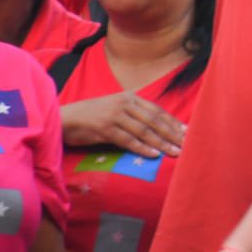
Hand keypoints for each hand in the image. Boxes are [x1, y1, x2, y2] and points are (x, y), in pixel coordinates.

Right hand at [60, 92, 185, 158]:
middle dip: (172, 134)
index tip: (187, 132)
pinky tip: (153, 155)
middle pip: (154, 120)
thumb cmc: (92, 116)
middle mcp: (125, 103)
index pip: (157, 110)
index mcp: (130, 97)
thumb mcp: (116, 109)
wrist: (63, 118)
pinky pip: (128, 140)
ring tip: (175, 152)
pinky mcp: (104, 128)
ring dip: (161, 143)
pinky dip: (142, 148)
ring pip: (144, 131)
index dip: (173, 122)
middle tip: (187, 144)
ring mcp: (115, 115)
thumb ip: (134, 115)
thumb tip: (157, 128)